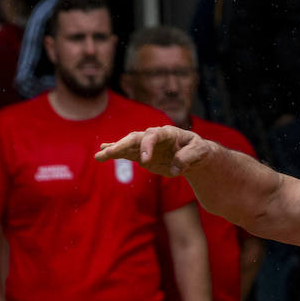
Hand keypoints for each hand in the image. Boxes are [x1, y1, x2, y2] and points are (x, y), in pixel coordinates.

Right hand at [95, 125, 211, 177]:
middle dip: (122, 145)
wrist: (195, 155)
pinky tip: (102, 155)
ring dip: (113, 150)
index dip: (147, 146)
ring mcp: (147, 146)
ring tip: (99, 155)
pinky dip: (116, 154)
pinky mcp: (144, 156)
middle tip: (109, 152)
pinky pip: (127, 154)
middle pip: (135, 138)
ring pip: (127, 146)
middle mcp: (153, 137)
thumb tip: (175, 167)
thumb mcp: (200, 152)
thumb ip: (188, 157)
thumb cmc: (198, 150)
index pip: (153, 136)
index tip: (144, 161)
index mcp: (167, 133)